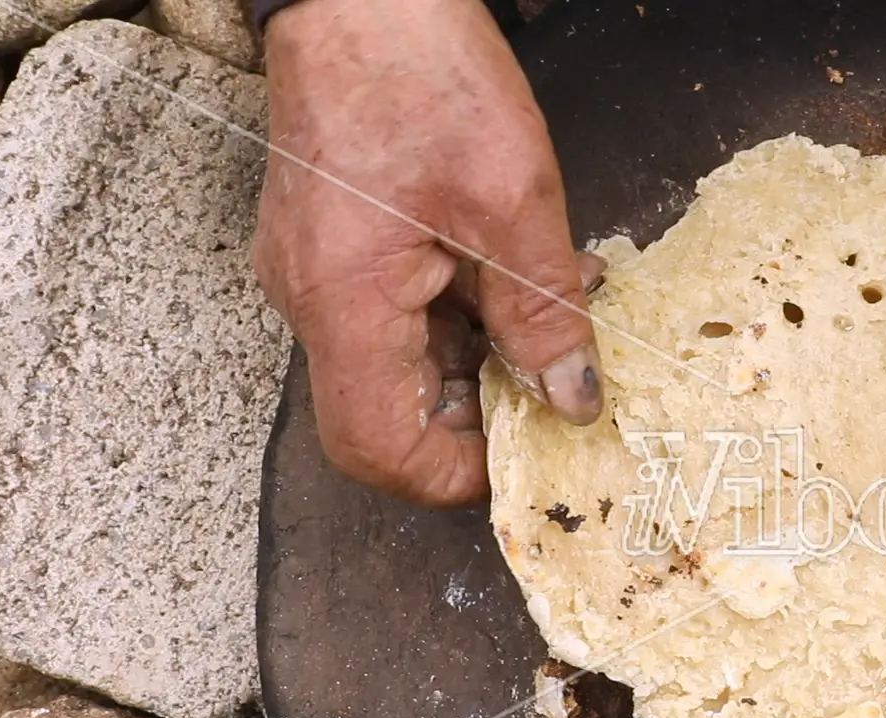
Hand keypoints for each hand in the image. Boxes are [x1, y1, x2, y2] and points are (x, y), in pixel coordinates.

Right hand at [253, 0, 601, 505]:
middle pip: (393, 416)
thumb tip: (572, 400)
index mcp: (343, 301)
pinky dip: (466, 315)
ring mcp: (320, 277)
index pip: (379, 448)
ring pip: (404, 367)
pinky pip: (399, 318)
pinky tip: (522, 277)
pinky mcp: (338, 251)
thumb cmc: (421, 75)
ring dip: (486, 358)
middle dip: (485, 414)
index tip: (533, 453)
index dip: (457, 473)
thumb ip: (544, 310)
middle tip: (565, 385)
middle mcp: (313, 302)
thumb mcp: (512, 199)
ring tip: (559, 312)